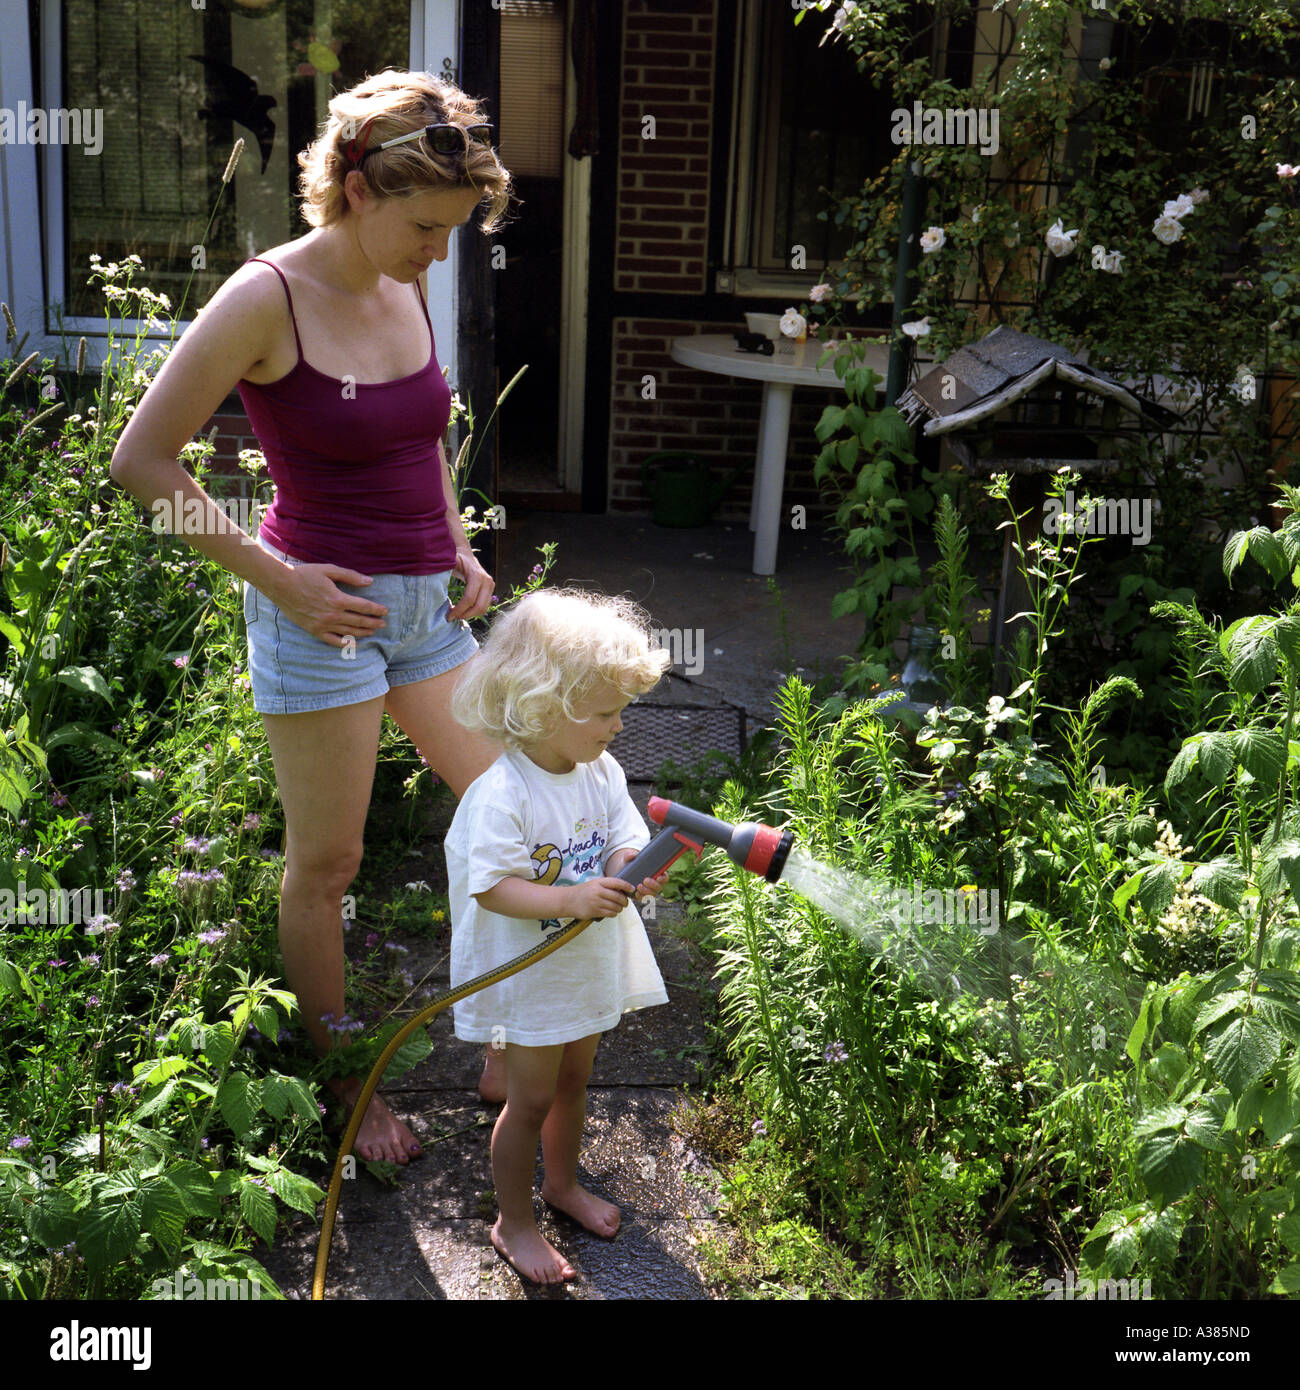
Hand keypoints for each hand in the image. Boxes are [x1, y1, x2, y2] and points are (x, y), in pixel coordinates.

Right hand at [268, 564, 387, 647]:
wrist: (281, 584)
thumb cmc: (305, 574)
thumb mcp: (329, 570)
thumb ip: (350, 576)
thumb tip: (369, 582)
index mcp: (338, 599)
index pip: (364, 607)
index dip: (376, 609)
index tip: (385, 611)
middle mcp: (332, 614)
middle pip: (359, 621)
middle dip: (373, 623)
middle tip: (383, 623)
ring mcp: (323, 624)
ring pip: (348, 632)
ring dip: (363, 632)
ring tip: (372, 632)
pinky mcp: (314, 630)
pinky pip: (332, 640)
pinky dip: (344, 643)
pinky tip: (353, 643)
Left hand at [448, 544, 492, 620]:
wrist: (464, 552)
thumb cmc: (453, 558)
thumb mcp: (448, 563)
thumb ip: (443, 573)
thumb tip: (433, 587)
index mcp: (476, 576)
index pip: (469, 599)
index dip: (459, 610)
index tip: (448, 616)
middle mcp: (487, 581)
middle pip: (479, 606)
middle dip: (465, 615)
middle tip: (452, 618)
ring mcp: (490, 585)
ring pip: (483, 608)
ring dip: (469, 615)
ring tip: (456, 614)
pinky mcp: (490, 589)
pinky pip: (483, 606)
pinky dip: (473, 611)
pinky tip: (462, 610)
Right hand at [565, 876, 636, 920]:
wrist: (567, 900)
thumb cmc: (582, 892)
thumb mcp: (593, 884)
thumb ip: (606, 886)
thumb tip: (622, 890)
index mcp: (599, 882)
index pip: (617, 882)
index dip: (627, 886)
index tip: (632, 889)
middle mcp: (598, 891)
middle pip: (618, 896)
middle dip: (625, 901)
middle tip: (625, 902)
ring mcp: (596, 902)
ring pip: (615, 906)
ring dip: (620, 908)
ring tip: (619, 908)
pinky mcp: (595, 911)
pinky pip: (610, 913)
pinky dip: (614, 913)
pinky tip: (612, 912)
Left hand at [606, 851, 668, 901]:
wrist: (621, 872)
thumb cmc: (630, 863)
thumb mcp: (629, 858)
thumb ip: (630, 855)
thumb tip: (632, 855)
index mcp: (656, 873)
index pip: (664, 877)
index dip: (663, 878)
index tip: (659, 877)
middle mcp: (655, 883)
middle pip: (659, 887)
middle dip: (653, 885)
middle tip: (645, 880)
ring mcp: (648, 890)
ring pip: (652, 894)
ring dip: (647, 892)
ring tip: (639, 886)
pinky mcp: (641, 895)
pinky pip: (644, 899)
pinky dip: (641, 897)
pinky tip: (636, 893)